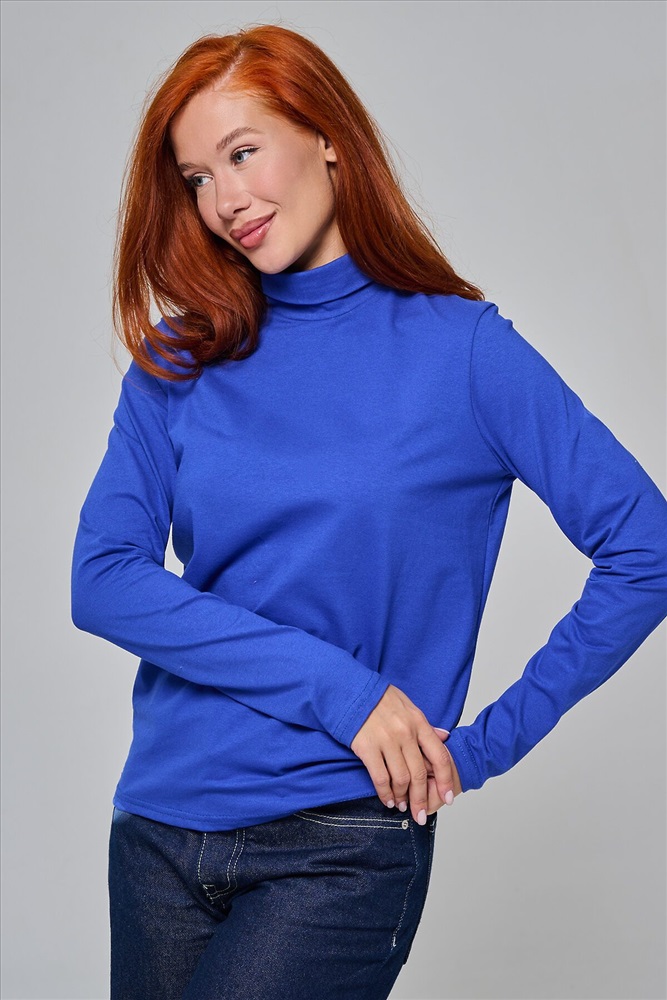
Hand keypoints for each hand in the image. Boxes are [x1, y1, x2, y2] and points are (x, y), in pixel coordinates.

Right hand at [350, 684, 459, 825]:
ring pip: (401, 779)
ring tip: (402, 805)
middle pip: (419, 774)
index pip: (439, 757)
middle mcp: (405, 733)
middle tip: (420, 815)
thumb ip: (425, 725)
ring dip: (403, 797)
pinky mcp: (367, 747)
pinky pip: (380, 777)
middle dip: (421, 799)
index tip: (448, 797)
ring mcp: (387, 740)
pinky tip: (387, 799)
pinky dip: (385, 793)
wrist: (351, 689)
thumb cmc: (379, 698)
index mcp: (419, 722)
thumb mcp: (408, 706)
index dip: (445, 780)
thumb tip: (445, 736)